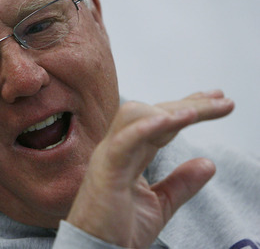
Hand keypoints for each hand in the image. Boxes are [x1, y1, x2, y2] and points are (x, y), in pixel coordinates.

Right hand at [66, 90, 233, 247]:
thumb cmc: (119, 229)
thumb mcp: (161, 204)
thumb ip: (182, 183)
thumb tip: (208, 163)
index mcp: (129, 153)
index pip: (159, 121)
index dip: (186, 107)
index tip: (216, 100)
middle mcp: (117, 148)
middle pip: (152, 112)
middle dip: (188, 104)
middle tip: (222, 100)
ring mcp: (109, 155)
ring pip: (135, 117)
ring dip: (168, 111)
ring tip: (197, 111)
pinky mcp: (106, 170)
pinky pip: (124, 141)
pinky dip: (146, 127)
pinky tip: (171, 120)